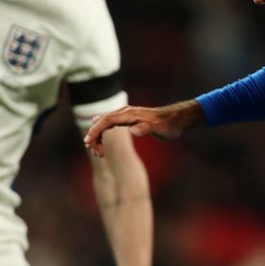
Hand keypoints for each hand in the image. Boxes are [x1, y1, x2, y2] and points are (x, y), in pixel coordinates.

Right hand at [84, 101, 200, 156]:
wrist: (176, 119)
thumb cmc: (168, 124)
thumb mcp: (159, 128)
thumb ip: (146, 128)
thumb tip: (133, 130)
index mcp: (129, 114)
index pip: (106, 120)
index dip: (96, 130)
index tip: (88, 142)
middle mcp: (125, 112)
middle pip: (101, 121)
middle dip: (94, 136)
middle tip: (96, 153)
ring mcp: (125, 115)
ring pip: (104, 124)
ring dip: (97, 137)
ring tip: (99, 153)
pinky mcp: (127, 120)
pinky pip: (109, 125)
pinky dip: (102, 135)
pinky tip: (101, 146)